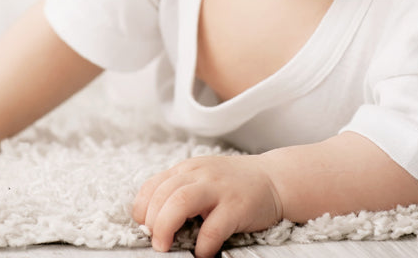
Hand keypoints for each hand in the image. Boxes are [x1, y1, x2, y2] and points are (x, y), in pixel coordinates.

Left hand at [132, 155, 283, 257]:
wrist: (275, 178)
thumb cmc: (235, 183)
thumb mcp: (203, 177)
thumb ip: (180, 189)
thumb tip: (151, 218)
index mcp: (188, 169)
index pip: (153, 185)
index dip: (142, 208)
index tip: (142, 226)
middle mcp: (200, 175)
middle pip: (163, 194)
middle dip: (152, 221)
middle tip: (154, 241)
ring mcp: (219, 189)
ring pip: (180, 202)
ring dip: (166, 226)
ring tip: (165, 246)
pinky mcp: (237, 206)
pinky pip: (213, 228)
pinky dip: (202, 244)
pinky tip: (201, 252)